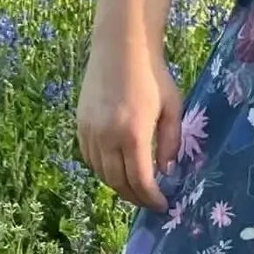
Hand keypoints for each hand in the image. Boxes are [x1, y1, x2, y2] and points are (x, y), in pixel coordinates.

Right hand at [76, 35, 184, 213]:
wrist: (121, 47)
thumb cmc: (153, 76)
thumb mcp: (172, 108)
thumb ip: (170, 143)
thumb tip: (165, 171)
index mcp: (133, 134)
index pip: (140, 181)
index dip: (151, 198)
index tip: (162, 205)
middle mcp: (107, 137)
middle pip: (118, 182)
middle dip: (135, 197)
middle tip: (149, 202)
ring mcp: (90, 131)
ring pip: (101, 173)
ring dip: (118, 186)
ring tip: (134, 189)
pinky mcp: (80, 124)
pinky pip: (89, 158)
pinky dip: (102, 171)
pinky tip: (116, 170)